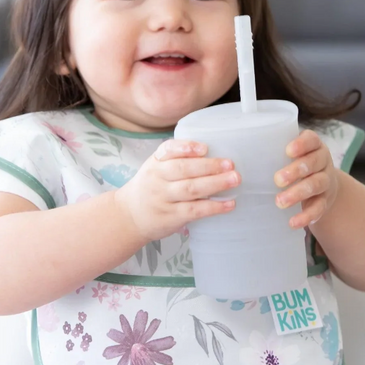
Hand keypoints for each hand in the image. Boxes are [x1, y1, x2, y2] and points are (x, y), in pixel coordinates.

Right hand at [114, 139, 239, 241]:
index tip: (204, 148)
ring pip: (190, 189)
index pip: (168, 150)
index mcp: (155, 162)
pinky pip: (194, 210)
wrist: (130, 216)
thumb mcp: (155, 167)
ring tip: (234, 179)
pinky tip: (229, 203)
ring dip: (215, 184)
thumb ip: (177, 159)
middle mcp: (157, 178)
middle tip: (230, 164)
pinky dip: (213, 207)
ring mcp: (163, 198)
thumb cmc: (151, 186)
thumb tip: (215, 154)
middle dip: (209, 166)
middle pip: (183, 169)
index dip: (186, 148)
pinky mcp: (171, 216)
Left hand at [273, 130, 338, 229]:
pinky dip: (307, 215)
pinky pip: (319, 207)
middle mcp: (322, 161)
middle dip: (295, 171)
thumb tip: (229, 152)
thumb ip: (271, 149)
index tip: (287, 151)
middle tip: (277, 180)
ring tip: (280, 202)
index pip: (311, 140)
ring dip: (298, 194)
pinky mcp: (326, 199)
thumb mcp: (288, 152)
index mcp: (313, 145)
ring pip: (316, 185)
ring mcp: (326, 180)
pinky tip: (293, 222)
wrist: (325, 183)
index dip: (301, 145)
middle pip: (313, 163)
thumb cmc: (296, 163)